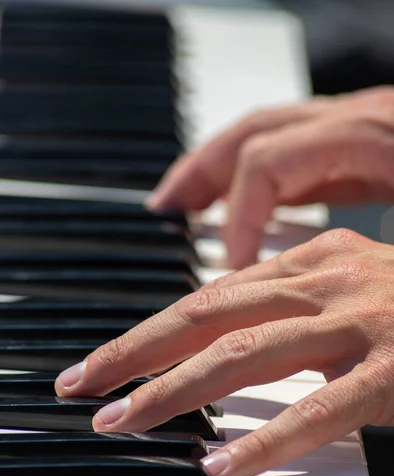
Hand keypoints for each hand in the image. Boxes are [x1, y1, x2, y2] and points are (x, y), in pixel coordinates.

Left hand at [55, 228, 393, 475]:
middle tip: (84, 384)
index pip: (209, 295)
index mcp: (311, 263)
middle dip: (136, 350)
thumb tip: (225, 329)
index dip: (151, 329)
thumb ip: (288, 301)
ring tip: (125, 422)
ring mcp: (360, 323)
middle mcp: (325, 283)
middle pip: (206, 315)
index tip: (107, 360)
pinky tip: (221, 467)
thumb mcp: (346, 284)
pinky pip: (321, 410)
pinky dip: (267, 440)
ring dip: (175, 391)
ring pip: (245, 355)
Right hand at [147, 86, 393, 268]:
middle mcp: (353, 119)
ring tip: (183, 204)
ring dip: (216, 167)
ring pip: (263, 134)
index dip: (238, 218)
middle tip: (165, 212)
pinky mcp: (354, 140)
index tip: (231, 268)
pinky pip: (288, 148)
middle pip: (250, 133)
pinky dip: (250, 173)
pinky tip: (237, 201)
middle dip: (199, 174)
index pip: (267, 163)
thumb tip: (304, 285)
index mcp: (369, 137)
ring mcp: (351, 125)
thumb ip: (375, 256)